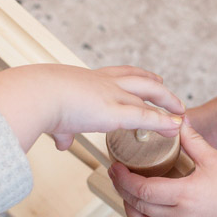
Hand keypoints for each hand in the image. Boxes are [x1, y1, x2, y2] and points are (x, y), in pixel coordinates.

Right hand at [0, 64, 183, 150]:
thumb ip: (62, 131)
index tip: (146, 78)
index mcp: (88, 79)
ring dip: (167, 102)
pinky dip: (162, 122)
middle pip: (140, 79)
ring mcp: (112, 95)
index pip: (118, 74)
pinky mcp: (116, 111)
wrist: (36, 95)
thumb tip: (63, 142)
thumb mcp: (53, 116)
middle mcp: (104, 83)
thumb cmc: (37, 102)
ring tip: (180, 112)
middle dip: (156, 85)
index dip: (134, 76)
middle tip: (169, 90)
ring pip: (149, 93)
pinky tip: (175, 127)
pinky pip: (146, 117)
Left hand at [108, 118, 216, 216]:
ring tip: (128, 192)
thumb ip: (192, 140)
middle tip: (117, 174)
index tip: (116, 166)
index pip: (141, 189)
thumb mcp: (215, 159)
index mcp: (184, 196)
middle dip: (121, 189)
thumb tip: (177, 120)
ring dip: (129, 209)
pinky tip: (144, 209)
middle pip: (136, 206)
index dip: (122, 178)